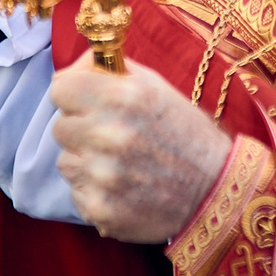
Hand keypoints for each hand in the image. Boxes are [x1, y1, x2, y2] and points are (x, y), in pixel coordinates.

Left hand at [48, 54, 233, 242]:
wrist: (214, 190)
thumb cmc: (184, 133)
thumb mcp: (156, 87)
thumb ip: (111, 71)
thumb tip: (74, 67)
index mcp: (123, 98)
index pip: (60, 88)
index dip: (73, 93)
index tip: (85, 101)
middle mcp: (109, 135)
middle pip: (60, 126)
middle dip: (82, 128)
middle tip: (111, 135)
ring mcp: (102, 176)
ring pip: (65, 161)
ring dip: (86, 161)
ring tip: (121, 164)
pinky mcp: (99, 208)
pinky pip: (76, 192)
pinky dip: (94, 190)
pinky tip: (123, 187)